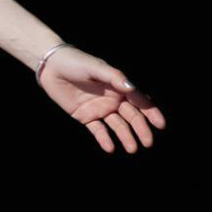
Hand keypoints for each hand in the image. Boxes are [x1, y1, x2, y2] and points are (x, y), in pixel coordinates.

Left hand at [37, 45, 166, 153]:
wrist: (51, 66)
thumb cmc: (76, 62)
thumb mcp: (96, 67)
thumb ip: (114, 77)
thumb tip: (132, 88)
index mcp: (118, 86)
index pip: (139, 101)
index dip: (151, 112)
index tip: (160, 125)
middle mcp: (112, 99)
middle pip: (131, 116)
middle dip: (141, 129)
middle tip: (148, 143)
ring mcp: (99, 108)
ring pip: (117, 126)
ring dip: (125, 137)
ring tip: (132, 149)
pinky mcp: (85, 116)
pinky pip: (97, 130)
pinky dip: (104, 139)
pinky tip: (110, 148)